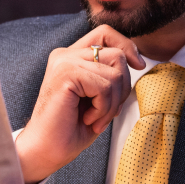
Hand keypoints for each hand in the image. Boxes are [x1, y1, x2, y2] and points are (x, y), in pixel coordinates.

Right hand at [14, 25, 142, 183]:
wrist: (46, 150)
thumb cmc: (70, 129)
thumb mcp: (98, 97)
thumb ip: (110, 75)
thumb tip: (137, 62)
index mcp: (71, 56)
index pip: (105, 33)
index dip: (127, 45)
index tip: (138, 66)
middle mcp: (65, 54)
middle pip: (117, 54)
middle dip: (123, 87)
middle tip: (106, 111)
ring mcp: (64, 62)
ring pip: (115, 73)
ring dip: (112, 103)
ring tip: (95, 118)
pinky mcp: (65, 74)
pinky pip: (105, 86)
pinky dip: (103, 108)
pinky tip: (88, 119)